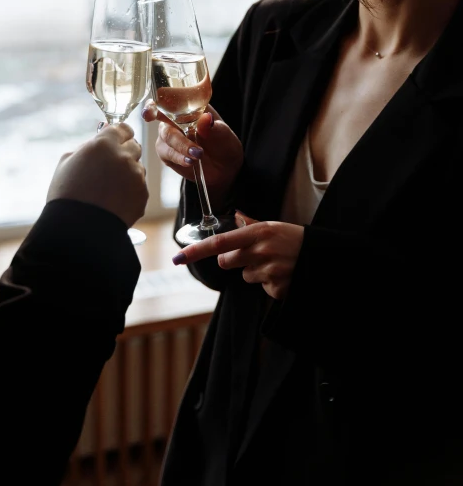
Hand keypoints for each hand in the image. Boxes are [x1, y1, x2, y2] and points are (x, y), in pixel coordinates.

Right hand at [46, 123, 147, 226]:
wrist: (78, 229)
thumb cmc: (67, 194)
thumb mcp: (67, 162)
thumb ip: (87, 145)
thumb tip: (101, 136)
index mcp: (104, 144)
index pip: (123, 129)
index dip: (119, 134)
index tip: (115, 140)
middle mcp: (124, 156)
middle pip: (134, 146)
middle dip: (124, 153)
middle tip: (109, 166)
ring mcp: (136, 176)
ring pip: (137, 167)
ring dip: (127, 173)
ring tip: (108, 189)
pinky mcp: (143, 194)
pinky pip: (139, 187)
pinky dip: (130, 191)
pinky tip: (113, 201)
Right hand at [141, 100, 242, 210]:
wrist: (224, 168)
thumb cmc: (223, 145)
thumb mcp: (224, 135)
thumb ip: (214, 128)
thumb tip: (206, 118)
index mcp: (188, 105)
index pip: (168, 97)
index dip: (155, 102)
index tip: (150, 111)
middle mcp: (174, 118)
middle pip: (163, 119)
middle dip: (178, 135)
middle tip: (196, 149)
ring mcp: (169, 135)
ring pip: (166, 138)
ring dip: (181, 148)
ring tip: (198, 156)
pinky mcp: (167, 152)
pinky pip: (167, 153)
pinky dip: (178, 158)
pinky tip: (190, 162)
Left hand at [172, 219, 304, 299]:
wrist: (325, 258)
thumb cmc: (296, 239)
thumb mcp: (275, 226)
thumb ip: (252, 224)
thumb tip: (237, 214)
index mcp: (258, 232)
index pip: (219, 242)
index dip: (196, 251)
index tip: (178, 257)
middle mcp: (261, 251)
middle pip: (226, 261)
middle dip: (234, 259)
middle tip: (255, 253)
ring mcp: (269, 272)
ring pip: (245, 276)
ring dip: (255, 272)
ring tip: (276, 263)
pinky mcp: (276, 289)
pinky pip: (262, 288)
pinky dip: (270, 284)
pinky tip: (284, 275)